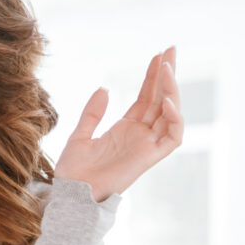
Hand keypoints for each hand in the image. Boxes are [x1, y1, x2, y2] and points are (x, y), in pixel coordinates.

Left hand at [54, 46, 182, 201]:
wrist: (71, 194)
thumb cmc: (73, 171)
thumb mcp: (79, 135)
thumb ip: (92, 113)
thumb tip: (104, 87)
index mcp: (124, 129)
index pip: (145, 98)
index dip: (152, 77)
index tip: (158, 56)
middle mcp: (139, 135)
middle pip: (160, 100)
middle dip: (167, 75)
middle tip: (171, 50)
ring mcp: (146, 146)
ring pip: (170, 113)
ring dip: (171, 90)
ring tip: (167, 68)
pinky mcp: (150, 158)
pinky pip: (172, 136)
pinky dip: (174, 118)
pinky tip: (165, 100)